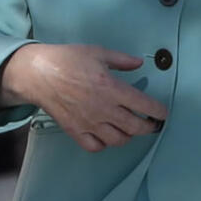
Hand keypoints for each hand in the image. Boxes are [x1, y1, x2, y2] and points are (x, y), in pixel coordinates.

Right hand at [0, 44, 167, 152]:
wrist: (38, 74)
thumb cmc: (68, 60)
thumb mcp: (99, 52)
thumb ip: (122, 60)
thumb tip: (139, 64)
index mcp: (112, 89)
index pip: (144, 106)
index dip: (158, 112)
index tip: (163, 113)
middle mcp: (103, 109)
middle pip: (135, 127)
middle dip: (148, 127)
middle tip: (152, 124)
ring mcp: (89, 123)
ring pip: (117, 140)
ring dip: (128, 136)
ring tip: (130, 128)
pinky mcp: (75, 131)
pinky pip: (95, 147)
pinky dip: (105, 144)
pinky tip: (107, 136)